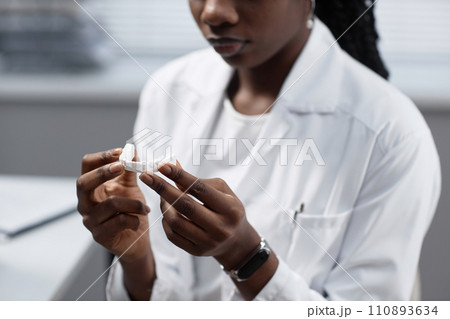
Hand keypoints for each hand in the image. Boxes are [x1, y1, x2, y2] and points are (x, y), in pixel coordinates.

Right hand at [76, 148, 151, 262]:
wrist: (136, 240)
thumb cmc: (130, 211)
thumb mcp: (130, 187)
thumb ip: (129, 170)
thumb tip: (132, 150)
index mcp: (91, 187)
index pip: (86, 165)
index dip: (102, 157)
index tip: (121, 152)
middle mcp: (85, 203)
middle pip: (84, 183)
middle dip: (103, 172)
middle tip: (123, 166)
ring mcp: (90, 220)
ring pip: (110, 204)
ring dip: (133, 202)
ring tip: (145, 206)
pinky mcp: (100, 235)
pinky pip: (119, 221)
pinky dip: (134, 218)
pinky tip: (140, 219)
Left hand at [139, 162, 260, 269]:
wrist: (236, 241)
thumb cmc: (227, 208)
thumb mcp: (221, 190)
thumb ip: (197, 180)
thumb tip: (171, 165)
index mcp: (229, 208)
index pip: (200, 189)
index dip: (179, 176)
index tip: (162, 165)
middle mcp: (220, 227)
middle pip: (185, 206)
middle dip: (163, 188)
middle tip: (146, 175)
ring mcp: (208, 242)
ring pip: (176, 222)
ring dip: (164, 205)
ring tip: (161, 195)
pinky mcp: (196, 251)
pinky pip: (173, 235)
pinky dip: (166, 221)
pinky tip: (167, 211)